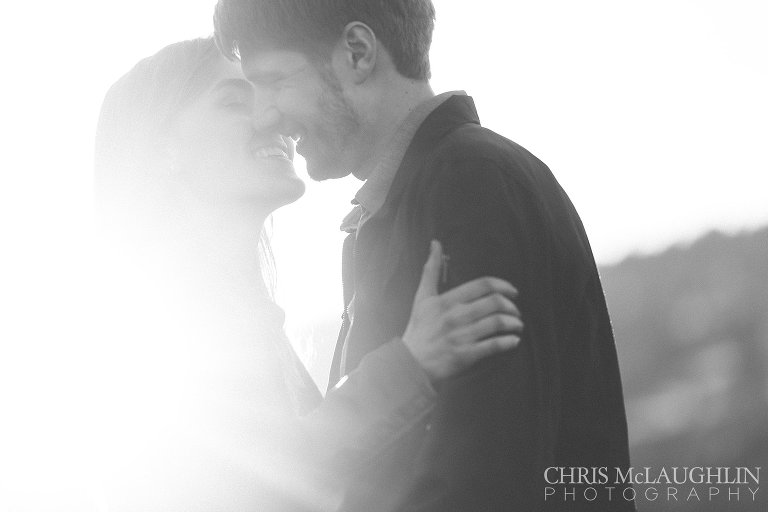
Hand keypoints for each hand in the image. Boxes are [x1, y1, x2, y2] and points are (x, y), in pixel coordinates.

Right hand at [402, 240, 522, 381]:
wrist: (410, 362)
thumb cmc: (419, 329)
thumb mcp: (422, 297)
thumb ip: (431, 269)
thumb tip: (436, 243)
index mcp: (447, 300)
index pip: (482, 285)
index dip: (503, 286)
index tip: (513, 292)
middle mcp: (455, 316)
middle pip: (494, 303)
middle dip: (511, 306)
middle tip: (516, 311)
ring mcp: (460, 336)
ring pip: (497, 323)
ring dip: (513, 323)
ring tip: (517, 325)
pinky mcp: (465, 355)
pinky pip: (493, 346)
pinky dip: (507, 342)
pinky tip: (514, 341)